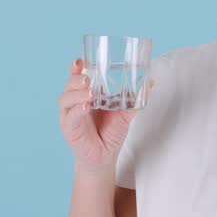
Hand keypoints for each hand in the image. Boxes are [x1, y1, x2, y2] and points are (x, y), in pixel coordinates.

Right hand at [58, 58, 152, 172]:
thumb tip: (151, 83)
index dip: (77, 67)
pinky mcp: (69, 128)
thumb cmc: (111, 131)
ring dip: (76, 94)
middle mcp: (75, 102)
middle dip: (77, 79)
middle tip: (89, 79)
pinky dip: (77, 110)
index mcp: (85, 94)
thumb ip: (136, 99)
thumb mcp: (125, 113)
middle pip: (69, 85)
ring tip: (89, 93)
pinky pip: (71, 117)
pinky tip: (85, 107)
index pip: (77, 76)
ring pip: (66, 99)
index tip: (81, 60)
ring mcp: (70, 115)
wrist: (105, 156)